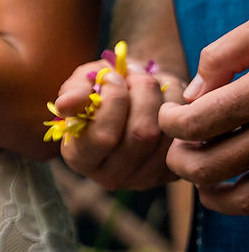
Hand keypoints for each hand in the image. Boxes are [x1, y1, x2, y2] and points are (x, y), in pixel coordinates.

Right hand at [53, 57, 182, 189]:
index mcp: (79, 158)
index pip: (102, 137)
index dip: (112, 101)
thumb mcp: (81, 84)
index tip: (112, 76)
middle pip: (141, 134)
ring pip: (166, 132)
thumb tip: (67, 104)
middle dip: (142, 92)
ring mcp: (144, 179)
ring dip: (163, 96)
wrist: (133, 97)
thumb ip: (72, 92)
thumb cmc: (102, 89)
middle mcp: (109, 176)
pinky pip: (184, 135)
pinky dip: (181, 107)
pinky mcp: (171, 173)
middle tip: (137, 72)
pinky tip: (167, 97)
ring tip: (152, 81)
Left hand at [159, 20, 248, 213]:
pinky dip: (233, 200)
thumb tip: (193, 96)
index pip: (196, 123)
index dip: (171, 121)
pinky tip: (224, 181)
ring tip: (198, 162)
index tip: (170, 114)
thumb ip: (226, 54)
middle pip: (207, 166)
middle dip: (180, 157)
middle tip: (181, 141)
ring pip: (237, 198)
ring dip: (205, 185)